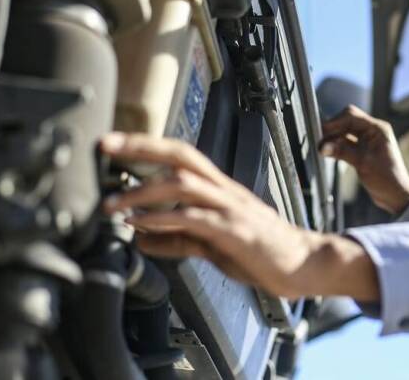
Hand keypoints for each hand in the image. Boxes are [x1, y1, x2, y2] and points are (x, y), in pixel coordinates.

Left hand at [100, 132, 377, 300]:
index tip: (112, 144)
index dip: (146, 146)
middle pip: (180, 155)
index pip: (179, 155)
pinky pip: (194, 218)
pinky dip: (163, 219)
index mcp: (218, 188)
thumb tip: (142, 239)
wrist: (303, 264)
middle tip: (105, 146)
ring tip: (112, 204)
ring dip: (142, 191)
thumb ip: (178, 239)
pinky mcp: (234, 230)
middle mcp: (223, 189)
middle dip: (140, 148)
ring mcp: (230, 207)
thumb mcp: (212, 245)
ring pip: (182, 183)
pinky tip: (141, 225)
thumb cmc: (261, 252)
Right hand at [320, 105, 408, 214]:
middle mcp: (372, 131)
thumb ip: (343, 152)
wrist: (395, 195)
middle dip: (332, 129)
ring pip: (343, 132)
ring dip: (332, 138)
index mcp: (378, 129)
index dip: (334, 122)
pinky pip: (344, 142)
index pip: (351, 116)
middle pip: (346, 121)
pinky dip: (336, 146)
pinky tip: (327, 152)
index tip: (320, 132)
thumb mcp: (363, 163)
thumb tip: (323, 146)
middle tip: (318, 141)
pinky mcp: (361, 149)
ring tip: (321, 149)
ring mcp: (367, 140)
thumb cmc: (386, 179)